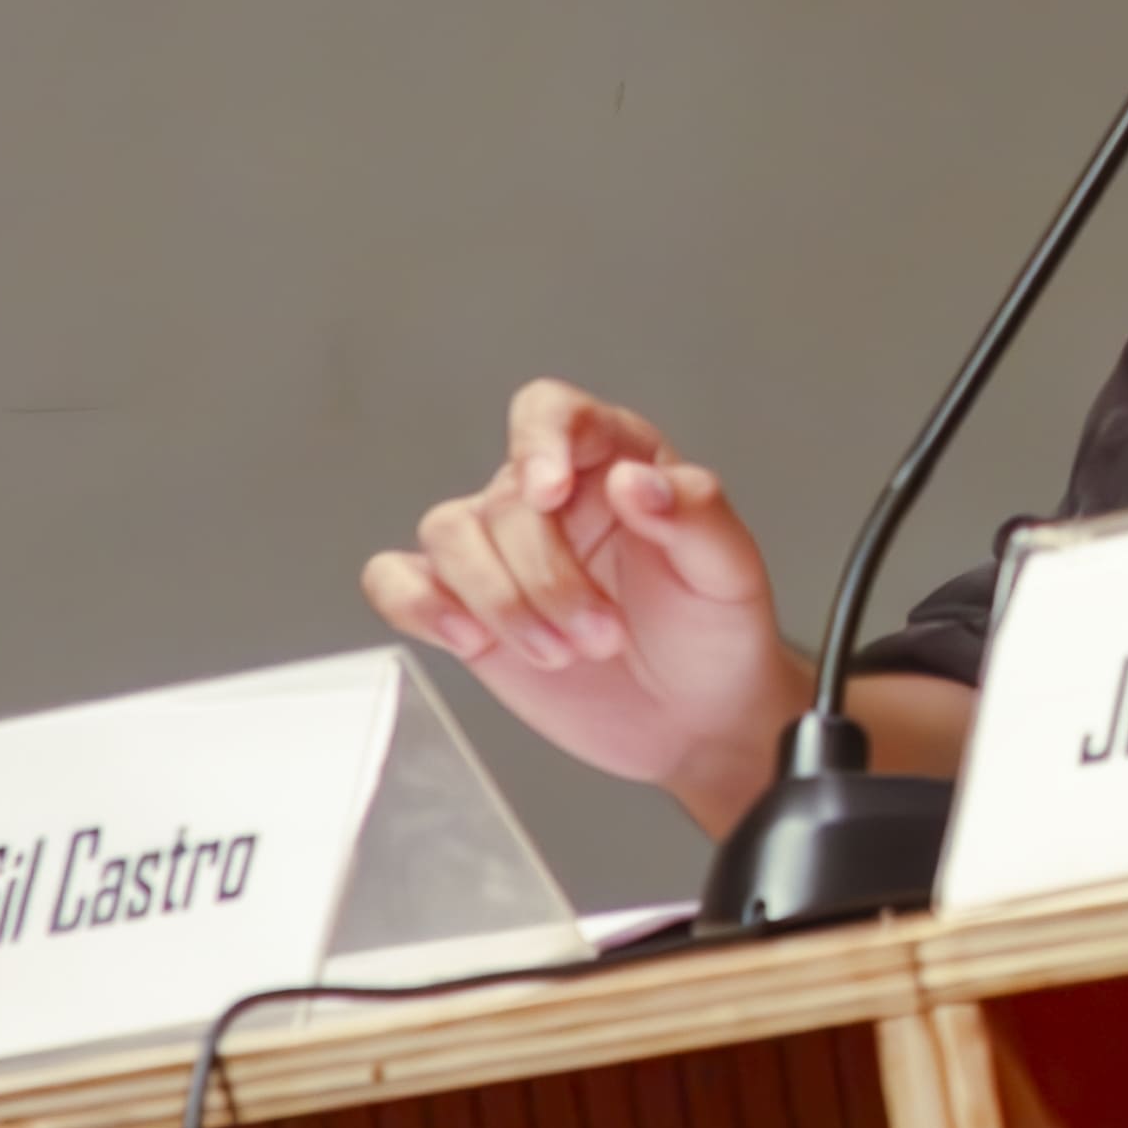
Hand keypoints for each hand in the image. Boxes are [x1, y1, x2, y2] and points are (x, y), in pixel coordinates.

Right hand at [363, 379, 802, 831]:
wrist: (695, 716)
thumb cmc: (715, 630)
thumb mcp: (728, 569)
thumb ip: (693, 513)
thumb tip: (633, 480)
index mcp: (612, 458)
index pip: (551, 411)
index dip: (540, 441)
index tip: (550, 494)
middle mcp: (547, 494)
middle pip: (504, 499)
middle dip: (547, 578)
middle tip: (602, 636)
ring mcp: (500, 550)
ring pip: (448, 534)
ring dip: (498, 602)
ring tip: (559, 652)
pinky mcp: (464, 607)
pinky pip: (398, 579)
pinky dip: (417, 604)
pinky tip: (467, 639)